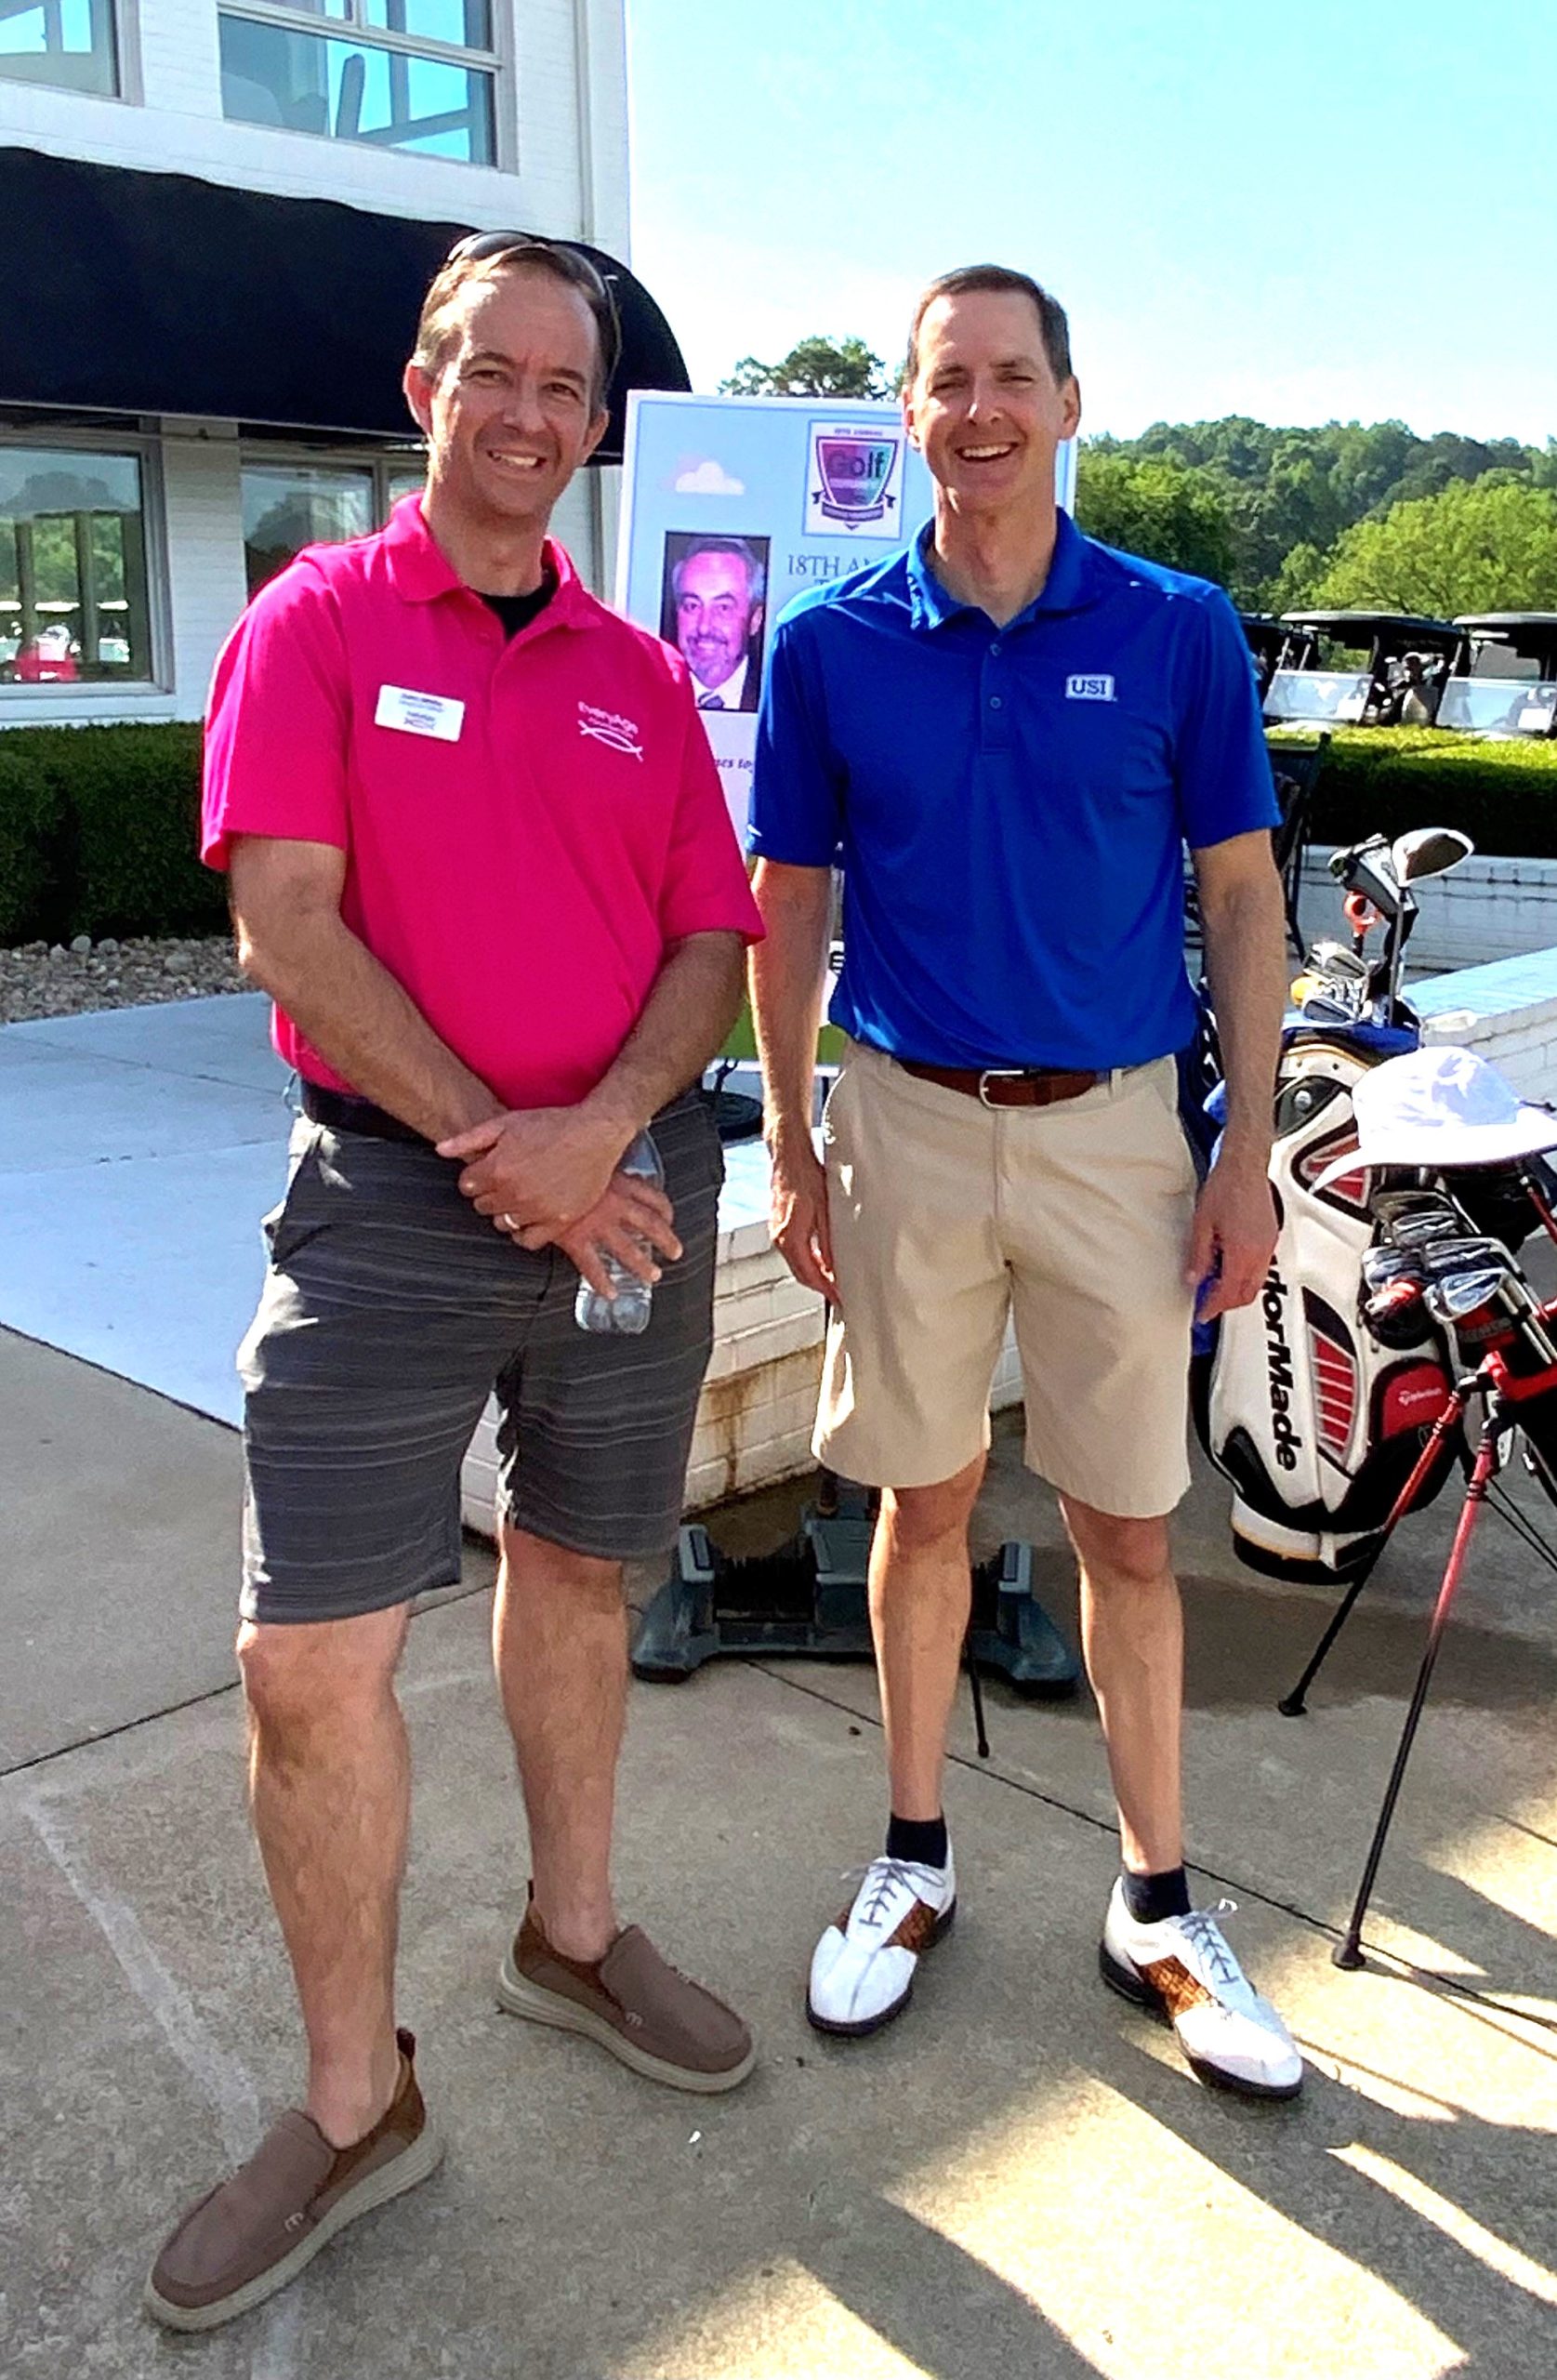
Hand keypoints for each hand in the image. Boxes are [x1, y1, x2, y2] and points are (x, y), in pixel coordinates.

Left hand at [437, 1105, 629, 1234]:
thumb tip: (440, 1150)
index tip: (488, 1171)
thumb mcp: (506, 1123)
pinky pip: (527, 1240)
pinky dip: (523, 1232)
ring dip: (506, 1211)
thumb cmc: (552, 1125)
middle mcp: (514, 1193)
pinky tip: (530, 1215)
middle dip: (489, 1193)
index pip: (466, 1186)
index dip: (475, 1177)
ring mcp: (536, 1210)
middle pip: (482, 1206)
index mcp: (497, 1168)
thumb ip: (469, 1139)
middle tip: (506, 1180)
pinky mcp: (558, 1221)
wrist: (595, 1133)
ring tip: (521, 1195)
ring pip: (502, 1223)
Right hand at [502, 1173, 680, 1296]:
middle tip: (675, 1252)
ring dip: (642, 1264)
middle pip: (650, 1224)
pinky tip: (610, 1292)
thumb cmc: (558, 1158)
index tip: (669, 1218)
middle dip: (666, 1240)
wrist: (533, 1172)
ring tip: (652, 1275)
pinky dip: (602, 1281)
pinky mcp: (576, 1238)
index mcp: (619, 1183)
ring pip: (627, 1249)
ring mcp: (597, 1223)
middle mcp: (614, 1204)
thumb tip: (605, 1160)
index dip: (664, 1209)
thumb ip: (601, 1163)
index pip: (652, 1197)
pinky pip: (593, 1265)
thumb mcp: (588, 1155)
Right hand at [769, 1133, 835, 1300]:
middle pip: (801, 1273)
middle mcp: (779, 1238)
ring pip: (796, 1263)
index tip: (839, 1298)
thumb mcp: (825, 1213)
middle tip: (839, 1294)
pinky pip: (793, 1251)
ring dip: (813, 1274)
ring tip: (833, 1280)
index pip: (809, 1275)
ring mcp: (776, 1232)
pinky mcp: (778, 1225)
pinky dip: (807, 1260)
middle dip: (820, 1285)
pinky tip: (820, 1259)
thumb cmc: (806, 1177)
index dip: (826, 1289)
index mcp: (789, 1238)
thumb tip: (835, 1267)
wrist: (789, 1157)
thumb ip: (829, 1244)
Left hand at [1188, 1145, 1276, 1322]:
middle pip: (1247, 1293)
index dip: (1213, 1307)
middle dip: (1227, 1304)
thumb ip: (1199, 1255)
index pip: (1228, 1292)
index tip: (1202, 1314)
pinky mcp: (1271, 1238)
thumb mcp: (1202, 1224)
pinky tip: (1230, 1269)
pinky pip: (1261, 1268)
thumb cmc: (1225, 1187)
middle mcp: (1260, 1252)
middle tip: (1208, 1306)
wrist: (1245, 1165)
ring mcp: (1269, 1245)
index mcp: (1242, 1251)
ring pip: (1256, 1283)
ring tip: (1216, 1289)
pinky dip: (1246, 1277)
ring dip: (1238, 1291)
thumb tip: (1193, 1279)